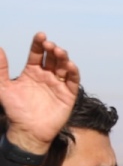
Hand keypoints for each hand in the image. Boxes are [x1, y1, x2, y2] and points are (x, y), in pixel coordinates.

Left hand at [0, 33, 80, 156]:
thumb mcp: (4, 88)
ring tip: (59, 52)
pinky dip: (73, 72)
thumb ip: (1, 69)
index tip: (40, 35)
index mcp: (32, 72)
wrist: (27, 130)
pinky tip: (69, 65)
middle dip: (53, 49)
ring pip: (64, 66)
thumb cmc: (15, 110)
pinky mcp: (68, 94)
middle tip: (50, 45)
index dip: (39, 44)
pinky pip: (73, 80)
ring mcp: (58, 84)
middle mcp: (47, 76)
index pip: (37, 54)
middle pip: (52, 58)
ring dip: (63, 57)